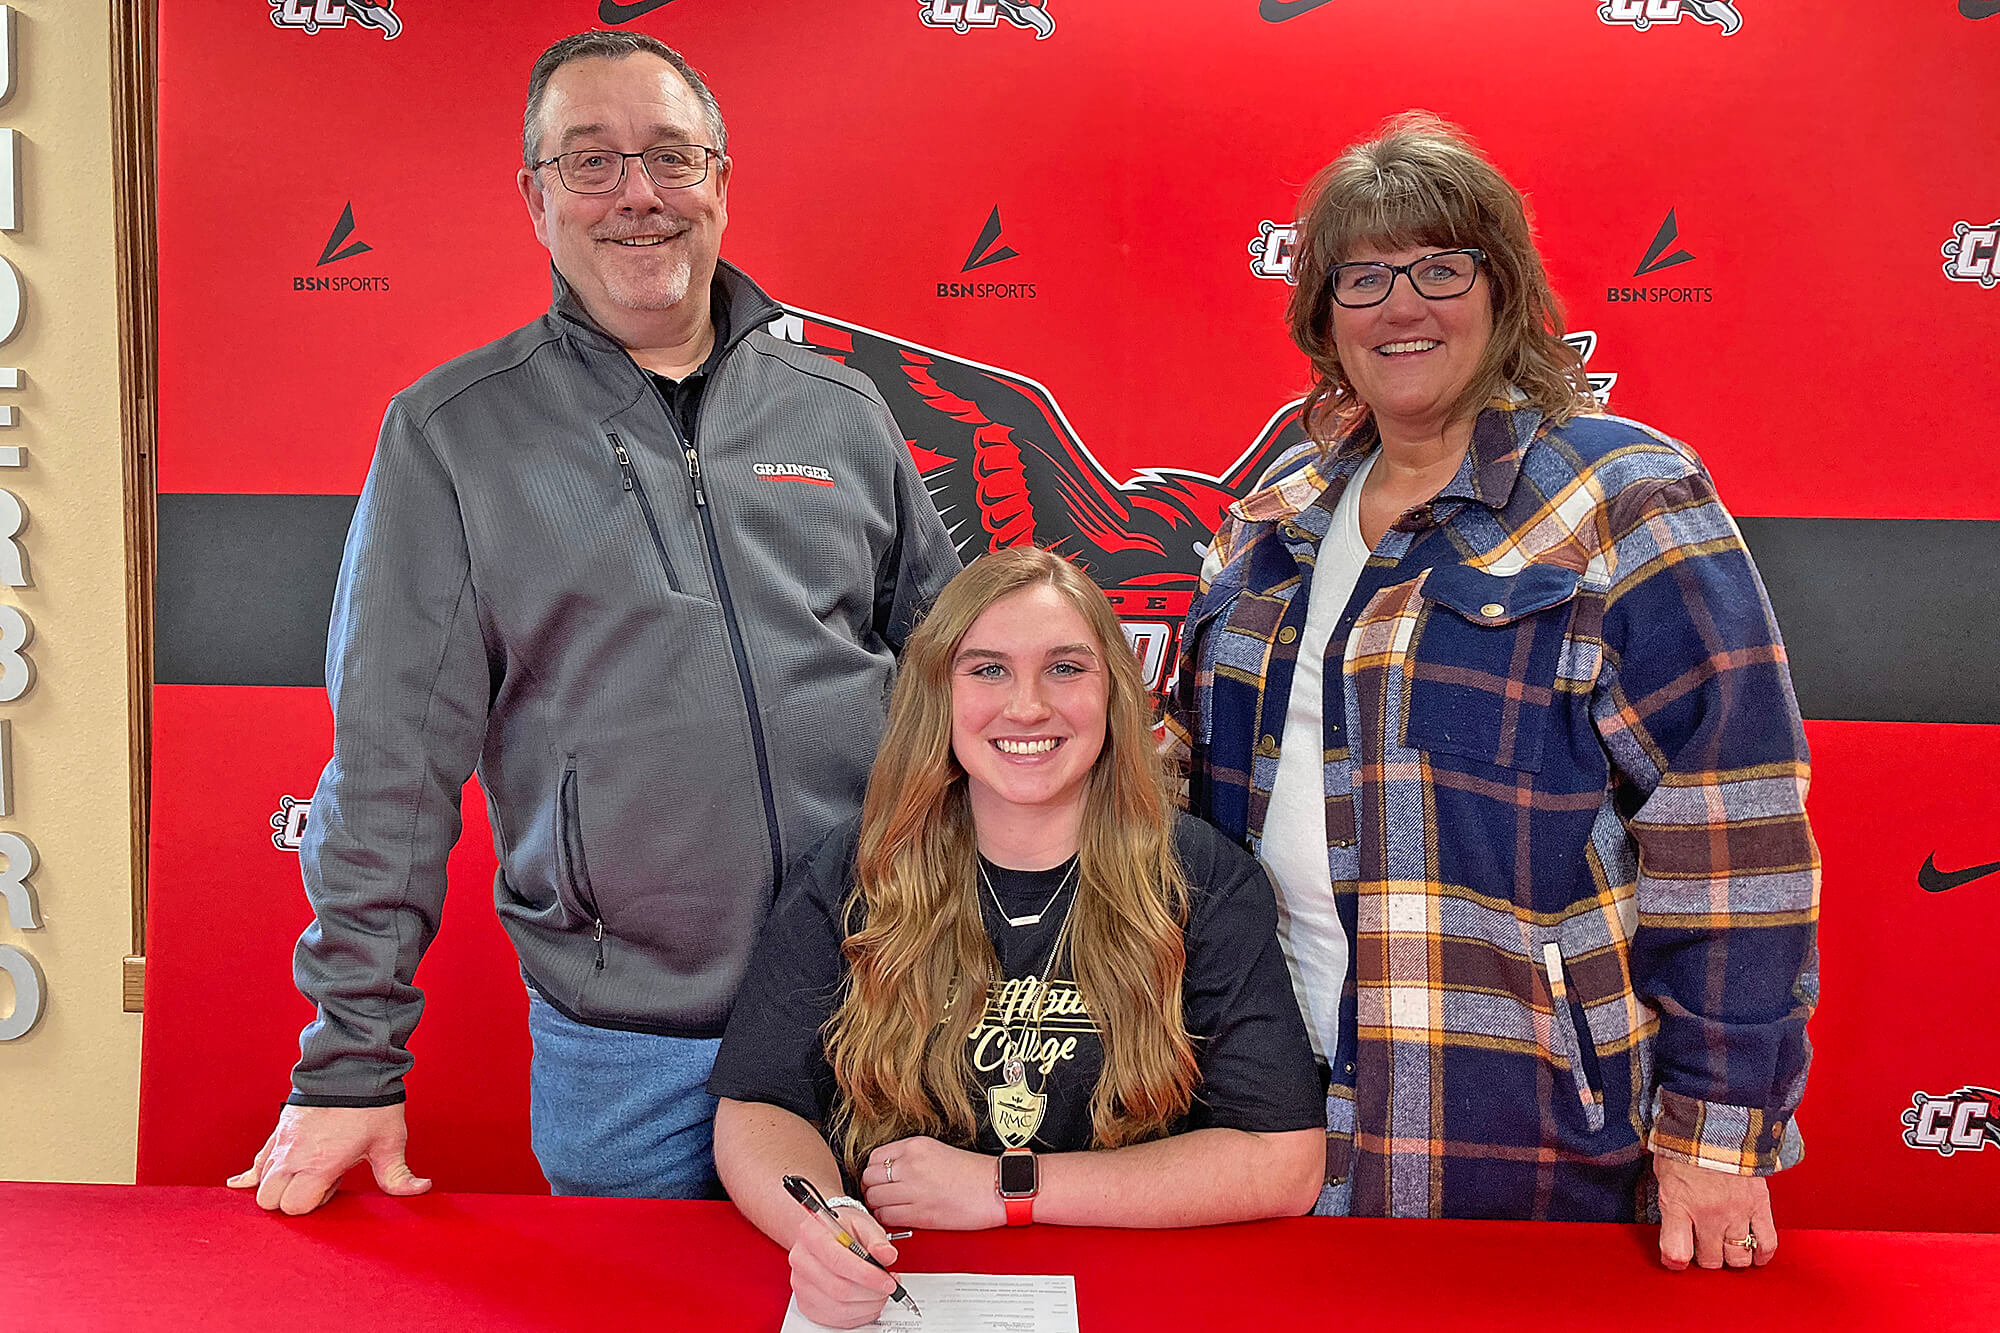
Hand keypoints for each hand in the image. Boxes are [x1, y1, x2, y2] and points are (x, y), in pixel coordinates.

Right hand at [226, 1103, 430, 1214]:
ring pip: (259, 1183)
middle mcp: (293, 1157)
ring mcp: (281, 1143)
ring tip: (305, 1173)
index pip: (294, 1207)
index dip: (314, 1203)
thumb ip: (399, 1174)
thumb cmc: (372, 1103)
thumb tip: (421, 1189)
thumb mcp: (390, 1141)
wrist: (351, 1063)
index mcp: (319, 1164)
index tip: (334, 1185)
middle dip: (290, 1200)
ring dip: (278, 1186)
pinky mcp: (278, 1131)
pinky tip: (253, 1180)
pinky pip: (256, 1161)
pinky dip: (255, 1173)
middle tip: (318, 1182)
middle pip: (269, 1201)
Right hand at [788, 1202, 899, 1328]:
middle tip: (889, 1286)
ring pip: (838, 1309)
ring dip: (867, 1306)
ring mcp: (801, 1285)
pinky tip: (868, 1303)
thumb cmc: (843, 1228)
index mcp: (812, 1234)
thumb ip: (877, 1240)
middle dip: (871, 1293)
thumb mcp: (863, 1224)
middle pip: (838, 1289)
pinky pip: (835, 1320)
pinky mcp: (806, 1304)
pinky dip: (858, 1316)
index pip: (838, 1261)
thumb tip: (887, 1255)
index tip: (887, 1281)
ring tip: (880, 1293)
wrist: (826, 1235)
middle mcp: (802, 1260)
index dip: (867, 1275)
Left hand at [861, 1136, 1005, 1230]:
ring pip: (873, 1198)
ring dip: (876, 1205)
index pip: (874, 1157)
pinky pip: (885, 1216)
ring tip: (888, 1207)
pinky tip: (896, 1217)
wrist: (996, 1190)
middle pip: (869, 1177)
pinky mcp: (918, 1212)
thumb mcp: (939, 1151)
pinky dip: (885, 1220)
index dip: (874, 1171)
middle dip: (871, 1188)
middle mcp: (911, 1165)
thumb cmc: (975, 1174)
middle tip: (880, 1195)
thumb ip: (911, 1158)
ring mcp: (913, 1188)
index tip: (879, 1179)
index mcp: (915, 1146)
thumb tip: (889, 1170)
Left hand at [1654, 1155, 1775, 1269]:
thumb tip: (1673, 1228)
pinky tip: (1755, 1254)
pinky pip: (1767, 1242)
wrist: (1715, 1122)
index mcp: (1679, 1205)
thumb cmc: (1684, 1145)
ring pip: (1738, 1257)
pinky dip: (1762, 1254)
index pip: (1675, 1252)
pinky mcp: (1760, 1206)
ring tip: (1727, 1248)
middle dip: (1706, 1258)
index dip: (1675, 1261)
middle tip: (1704, 1247)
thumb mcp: (1663, 1175)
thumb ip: (1670, 1205)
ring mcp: (1736, 1213)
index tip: (1677, 1259)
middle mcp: (1708, 1215)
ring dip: (1731, 1257)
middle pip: (1710, 1260)